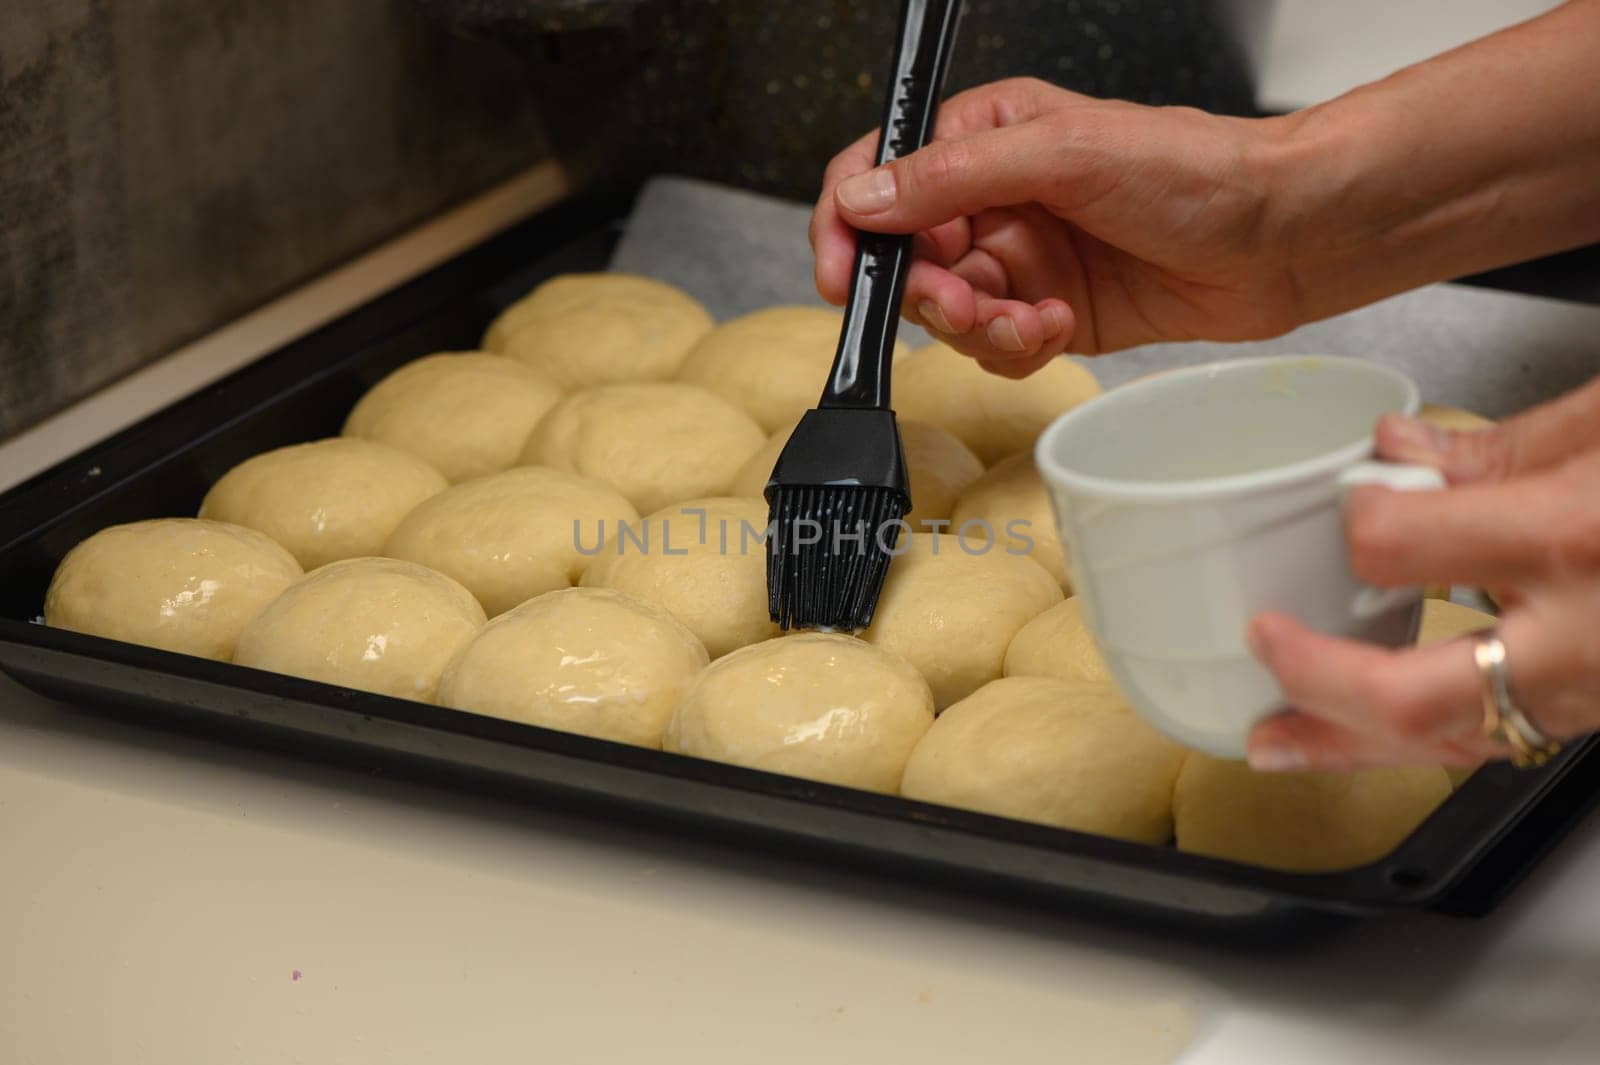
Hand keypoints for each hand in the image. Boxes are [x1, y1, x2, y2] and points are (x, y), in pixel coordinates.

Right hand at [810, 78, 1307, 376]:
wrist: (1281, 238)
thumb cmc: (1196, 172)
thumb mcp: (1061, 155)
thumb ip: (951, 178)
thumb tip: (862, 199)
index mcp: (984, 138)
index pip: (879, 179)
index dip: (847, 228)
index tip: (843, 278)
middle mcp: (994, 199)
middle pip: (906, 261)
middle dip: (928, 294)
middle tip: (965, 305)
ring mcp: (1021, 259)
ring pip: (948, 314)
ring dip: (979, 328)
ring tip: (1029, 320)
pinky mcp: (1047, 312)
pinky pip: (994, 348)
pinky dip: (1015, 349)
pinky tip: (1058, 326)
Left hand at [1246, 375, 1599, 771]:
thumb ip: (1505, 446)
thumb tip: (1398, 454)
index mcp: (1577, 537)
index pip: (1397, 547)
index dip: (1357, 520)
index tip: (1355, 496)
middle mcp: (1587, 634)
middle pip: (1411, 696)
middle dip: (1316, 683)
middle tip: (1261, 645)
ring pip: (1455, 746)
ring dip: (1352, 747)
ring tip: (1274, 743)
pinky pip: (1507, 742)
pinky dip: (1430, 742)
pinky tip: (1377, 736)